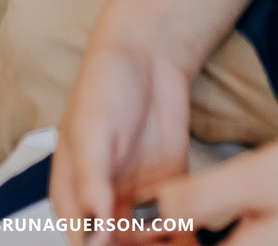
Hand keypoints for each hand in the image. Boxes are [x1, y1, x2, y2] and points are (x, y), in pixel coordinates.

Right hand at [51, 43, 192, 224]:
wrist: (149, 52)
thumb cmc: (105, 82)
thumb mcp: (92, 129)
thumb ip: (91, 181)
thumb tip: (92, 234)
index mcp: (74, 198)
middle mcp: (105, 208)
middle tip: (163, 240)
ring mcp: (139, 203)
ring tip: (183, 236)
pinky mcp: (170, 193)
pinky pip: (179, 230)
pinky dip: (188, 240)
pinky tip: (204, 241)